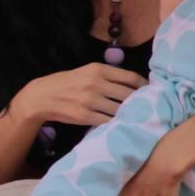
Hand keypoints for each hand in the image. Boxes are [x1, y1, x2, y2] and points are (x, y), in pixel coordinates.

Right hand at [18, 63, 145, 127]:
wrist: (41, 97)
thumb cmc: (68, 83)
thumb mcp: (87, 72)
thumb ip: (108, 76)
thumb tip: (135, 84)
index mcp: (98, 70)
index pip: (130, 77)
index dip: (145, 86)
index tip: (152, 92)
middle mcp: (95, 83)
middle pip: (129, 95)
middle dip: (140, 102)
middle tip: (148, 108)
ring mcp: (90, 101)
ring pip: (120, 110)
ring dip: (129, 115)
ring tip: (137, 119)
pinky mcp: (84, 116)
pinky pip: (108, 122)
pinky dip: (116, 124)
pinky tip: (122, 126)